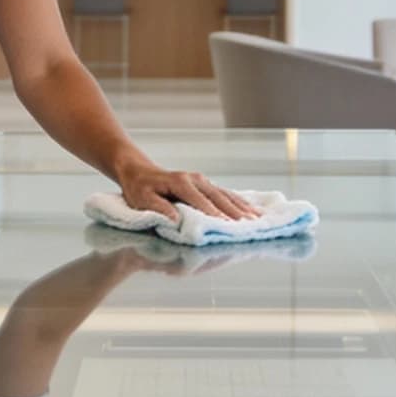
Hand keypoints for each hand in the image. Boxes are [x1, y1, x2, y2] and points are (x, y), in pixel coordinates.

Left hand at [115, 162, 260, 222]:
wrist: (139, 171)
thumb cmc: (139, 188)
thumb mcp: (142, 199)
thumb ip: (159, 209)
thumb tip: (175, 220)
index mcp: (180, 183)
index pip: (200, 201)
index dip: (213, 214)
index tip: (226, 225)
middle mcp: (195, 180)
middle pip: (218, 197)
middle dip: (234, 211)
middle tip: (249, 224)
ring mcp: (201, 181)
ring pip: (225, 194)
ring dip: (241, 207)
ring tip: (257, 218)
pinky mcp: (204, 184)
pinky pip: (225, 193)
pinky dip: (239, 201)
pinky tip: (251, 208)